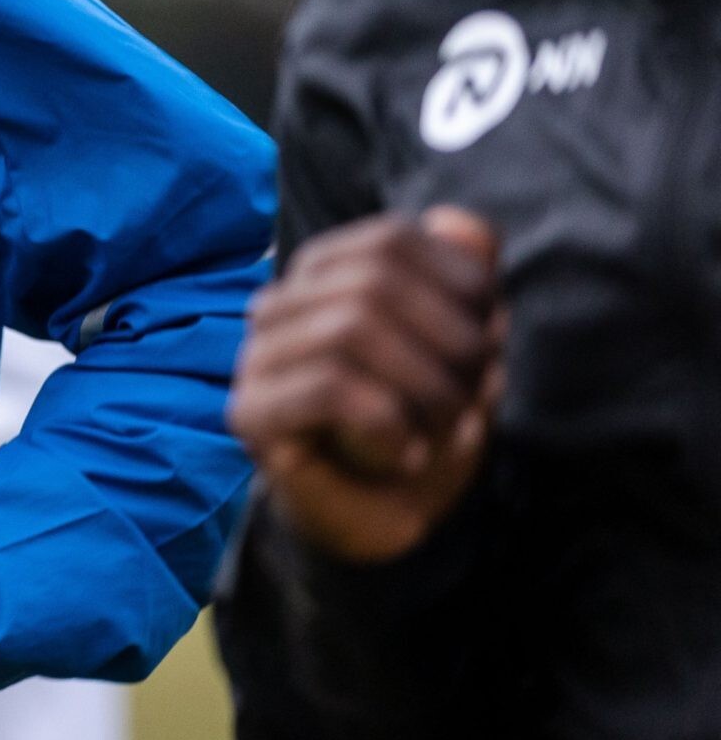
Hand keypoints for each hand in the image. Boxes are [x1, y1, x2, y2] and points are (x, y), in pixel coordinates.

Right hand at [229, 205, 506, 563]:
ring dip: (424, 388)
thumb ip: (467, 280)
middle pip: (375, 281)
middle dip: (451, 344)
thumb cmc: (422, 422)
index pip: (392, 238)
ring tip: (443, 429)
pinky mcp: (251, 412)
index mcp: (325, 273)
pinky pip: (327, 386)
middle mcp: (280, 302)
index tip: (489, 343)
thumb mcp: (464, 347)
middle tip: (475, 397)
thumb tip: (462, 224)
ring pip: (350, 328)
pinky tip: (406, 453)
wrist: (384, 515)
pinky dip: (387, 422)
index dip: (460, 286)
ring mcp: (257, 356)